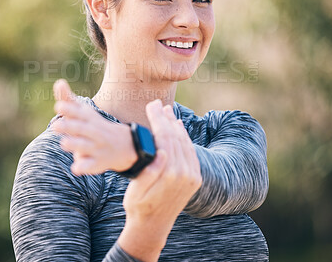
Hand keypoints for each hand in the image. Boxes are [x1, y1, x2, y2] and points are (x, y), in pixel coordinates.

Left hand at [51, 79, 136, 174]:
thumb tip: (58, 82)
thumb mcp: (85, 112)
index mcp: (89, 118)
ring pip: (85, 146)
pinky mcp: (97, 163)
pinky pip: (91, 165)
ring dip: (75, 145)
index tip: (58, 106)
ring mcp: (96, 147)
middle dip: (70, 127)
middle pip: (82, 129)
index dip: (70, 109)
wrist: (124, 146)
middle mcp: (94, 132)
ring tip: (63, 144)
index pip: (79, 113)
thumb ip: (69, 99)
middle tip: (55, 126)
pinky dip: (85, 166)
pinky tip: (76, 168)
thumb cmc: (95, 126)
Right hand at [118, 99, 201, 260]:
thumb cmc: (139, 207)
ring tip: (166, 111)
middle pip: (176, 137)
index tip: (151, 105)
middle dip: (165, 118)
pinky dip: (185, 137)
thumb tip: (161, 152)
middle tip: (156, 104)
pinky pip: (191, 151)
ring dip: (176, 124)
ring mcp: (193, 175)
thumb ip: (149, 173)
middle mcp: (186, 174)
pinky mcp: (195, 177)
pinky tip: (178, 127)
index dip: (158, 119)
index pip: (165, 138)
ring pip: (185, 142)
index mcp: (170, 175)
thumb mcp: (136, 192)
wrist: (153, 227)